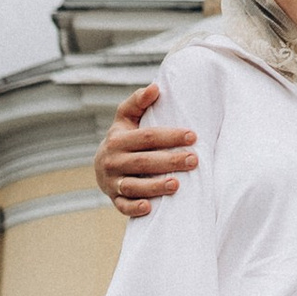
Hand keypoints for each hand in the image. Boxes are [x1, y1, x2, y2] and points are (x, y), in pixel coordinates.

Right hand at [99, 85, 197, 217]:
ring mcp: (112, 182)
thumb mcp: (126, 117)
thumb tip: (156, 87)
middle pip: (143, 162)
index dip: (170, 136)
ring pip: (133, 186)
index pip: (147, 137)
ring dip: (155, 186)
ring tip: (177, 184)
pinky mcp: (113, 199)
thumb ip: (139, 102)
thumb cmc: (123, 137)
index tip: (193, 136)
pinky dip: (134, 208)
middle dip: (169, 161)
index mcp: (117, 139)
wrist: (102, 165)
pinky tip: (150, 207)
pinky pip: (122, 206)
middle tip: (194, 160)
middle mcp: (112, 161)